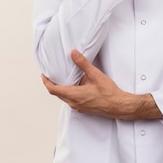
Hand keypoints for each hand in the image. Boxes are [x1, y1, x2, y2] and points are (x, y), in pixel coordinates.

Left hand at [41, 50, 161, 119]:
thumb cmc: (109, 93)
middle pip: (58, 94)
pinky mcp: (84, 108)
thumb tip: (73, 54)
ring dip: (62, 89)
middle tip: (51, 75)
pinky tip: (77, 86)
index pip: (54, 89)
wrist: (119, 106)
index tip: (43, 75)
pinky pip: (73, 100)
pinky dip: (70, 92)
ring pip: (65, 97)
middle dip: (53, 84)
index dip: (46, 82)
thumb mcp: (95, 75)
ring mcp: (79, 107)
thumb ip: (83, 64)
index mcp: (74, 95)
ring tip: (64, 78)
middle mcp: (74, 103)